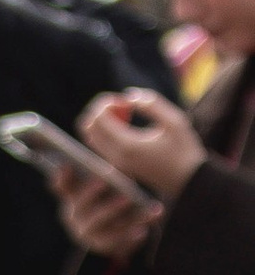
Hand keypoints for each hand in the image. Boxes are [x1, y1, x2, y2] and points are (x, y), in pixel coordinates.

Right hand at [50, 159, 160, 262]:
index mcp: (74, 195)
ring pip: (97, 221)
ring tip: (129, 199)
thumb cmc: (115, 199)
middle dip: (91, 191)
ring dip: (112, 209)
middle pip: (79, 204)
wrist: (123, 234)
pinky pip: (115, 240)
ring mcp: (86, 232)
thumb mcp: (109, 183)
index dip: (62, 177)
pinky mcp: (102, 245)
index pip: (62, 185)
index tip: (67, 165)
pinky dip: (129, 234)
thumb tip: (121, 135)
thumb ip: (108, 167)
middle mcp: (74, 214)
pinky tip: (142, 229)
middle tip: (105, 178)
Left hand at [79, 87, 204, 201]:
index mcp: (127, 146)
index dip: (105, 103)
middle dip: (100, 110)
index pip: (98, 119)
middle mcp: (114, 156)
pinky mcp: (115, 164)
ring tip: (125, 111)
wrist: (186, 179)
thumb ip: (151, 105)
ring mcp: (112, 162)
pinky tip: (125, 122)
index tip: (123, 99)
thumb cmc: (183, 149)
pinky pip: (99, 143)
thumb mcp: (174, 121)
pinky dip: (105, 129)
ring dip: (102, 119)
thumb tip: (128, 95)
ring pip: (91, 136)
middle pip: (88, 127)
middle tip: (121, 102)